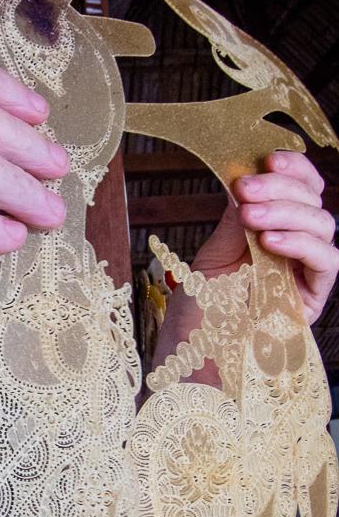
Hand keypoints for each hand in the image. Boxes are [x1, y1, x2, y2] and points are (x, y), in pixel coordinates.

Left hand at [191, 151, 336, 322]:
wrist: (190, 360)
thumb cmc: (198, 313)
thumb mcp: (212, 258)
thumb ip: (233, 222)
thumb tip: (245, 176)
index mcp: (271, 233)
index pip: (300, 190)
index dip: (292, 170)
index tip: (267, 157)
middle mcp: (294, 251)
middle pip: (313, 202)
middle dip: (282, 187)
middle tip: (246, 188)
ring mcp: (305, 274)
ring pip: (324, 225)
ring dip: (287, 212)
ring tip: (250, 215)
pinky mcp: (313, 300)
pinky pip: (326, 262)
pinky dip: (300, 244)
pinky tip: (269, 241)